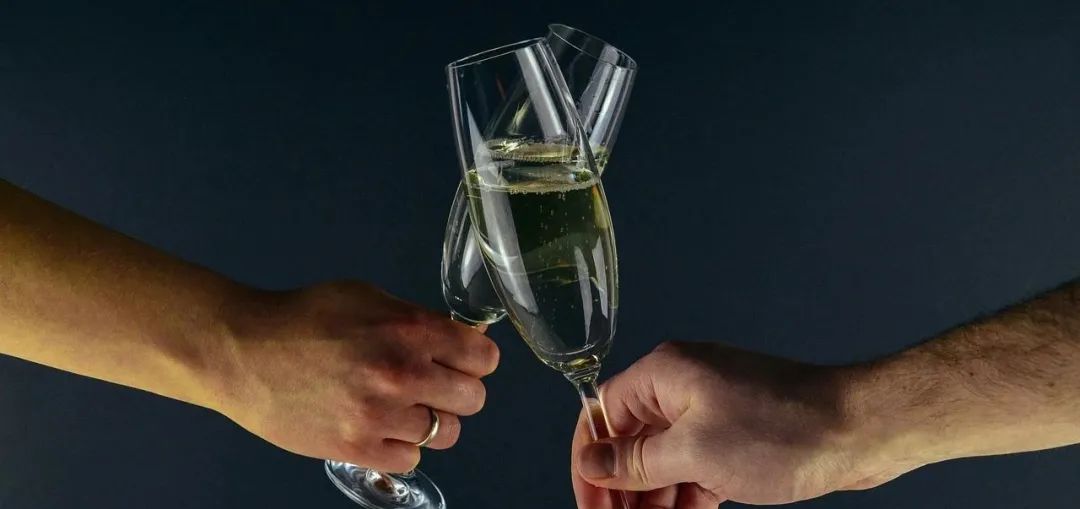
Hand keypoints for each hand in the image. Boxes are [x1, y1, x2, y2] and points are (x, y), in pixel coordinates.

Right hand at [209, 281, 498, 471]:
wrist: (243, 352)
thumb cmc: (305, 317)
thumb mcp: (369, 297)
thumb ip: (417, 320)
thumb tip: (462, 340)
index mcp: (410, 329)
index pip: (482, 357)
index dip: (476, 359)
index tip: (463, 362)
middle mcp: (402, 372)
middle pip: (473, 399)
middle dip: (458, 391)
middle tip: (433, 386)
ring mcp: (380, 415)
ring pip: (446, 433)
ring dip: (431, 421)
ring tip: (404, 408)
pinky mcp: (356, 447)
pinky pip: (411, 459)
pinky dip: (401, 446)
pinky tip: (381, 428)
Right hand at [571, 342, 902, 507]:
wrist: (862, 429)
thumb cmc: (785, 429)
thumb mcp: (695, 453)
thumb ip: (636, 461)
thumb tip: (593, 462)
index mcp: (664, 376)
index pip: (602, 415)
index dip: (589, 463)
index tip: (589, 504)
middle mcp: (681, 388)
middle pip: (629, 441)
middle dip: (620, 488)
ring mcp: (711, 411)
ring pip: (662, 459)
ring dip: (651, 498)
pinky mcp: (736, 435)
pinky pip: (694, 467)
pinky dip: (684, 496)